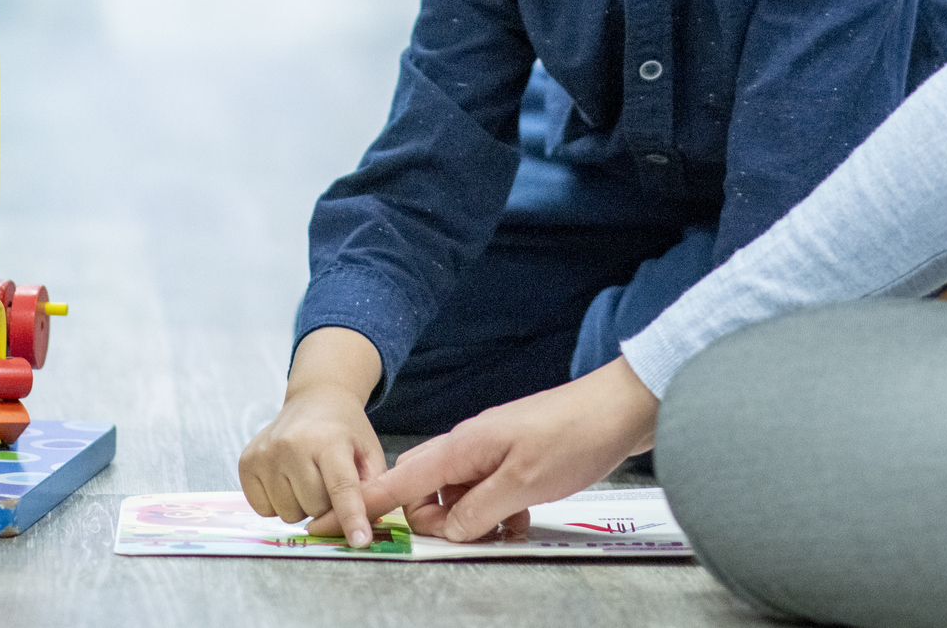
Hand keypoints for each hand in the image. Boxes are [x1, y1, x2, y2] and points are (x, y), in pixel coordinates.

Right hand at [239, 327, 384, 548]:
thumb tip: (366, 528)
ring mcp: (266, 454)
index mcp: (330, 440)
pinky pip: (264, 510)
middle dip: (326, 504)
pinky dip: (278, 503)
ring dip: (302, 505)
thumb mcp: (369, 451)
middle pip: (314, 508)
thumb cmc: (345, 430)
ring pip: (288, 514)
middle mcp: (293, 445)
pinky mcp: (246, 463)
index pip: (342, 487)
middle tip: (329, 480)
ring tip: (308, 477)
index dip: (351, 517)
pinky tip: (287, 479)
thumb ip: (372, 488)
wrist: (315, 400)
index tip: (361, 542)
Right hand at [318, 356, 658, 542]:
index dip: (359, 507)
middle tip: (470, 538)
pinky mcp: (513, 459)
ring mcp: (490, 452)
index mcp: (461, 447)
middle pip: (424, 496)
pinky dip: (496, 513)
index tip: (323, 527)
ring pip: (458, 500)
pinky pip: (486, 495)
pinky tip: (521, 519)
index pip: (395, 482)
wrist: (623, 407)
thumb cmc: (576, 435)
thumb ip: (475, 512)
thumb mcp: (522, 484)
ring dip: (473, 523)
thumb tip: (442, 532)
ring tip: (508, 528)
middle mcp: (468, 447)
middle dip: (435, 526)